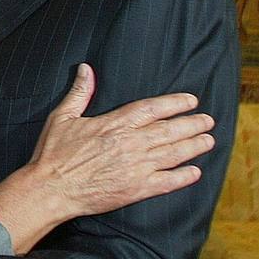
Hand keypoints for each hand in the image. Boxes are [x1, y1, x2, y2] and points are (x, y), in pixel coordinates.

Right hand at [0, 63, 215, 251]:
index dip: (175, 103)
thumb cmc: (53, 154)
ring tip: (209, 140)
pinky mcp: (136, 189)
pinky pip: (167, 182)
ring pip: (174, 153)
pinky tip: (195, 172)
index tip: (191, 101)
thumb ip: (79, 93)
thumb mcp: (61, 117)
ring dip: (194, 146)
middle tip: (208, 120)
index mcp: (115, 123)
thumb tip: (86, 69)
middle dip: (193, 124)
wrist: (50, 189)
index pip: (153, 108)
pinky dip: (184, 176)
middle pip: (170, 130)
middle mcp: (130, 143)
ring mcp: (136, 167)